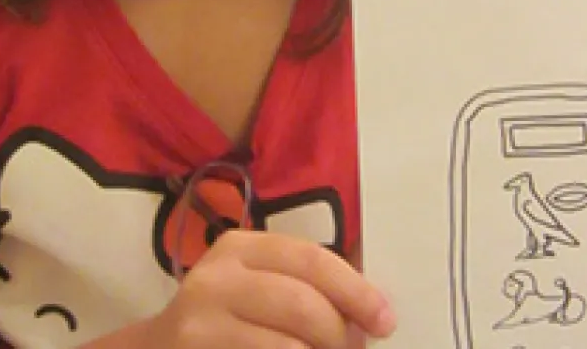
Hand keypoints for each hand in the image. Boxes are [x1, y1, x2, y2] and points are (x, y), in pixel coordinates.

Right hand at [138, 229, 395, 348]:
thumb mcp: (259, 285)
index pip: (312, 260)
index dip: (357, 291)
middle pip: (302, 306)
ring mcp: (200, 323)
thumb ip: (306, 287)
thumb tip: (373, 310)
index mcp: (241, 248)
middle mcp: (216, 278)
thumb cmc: (226, 318)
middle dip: (339, 335)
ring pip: (289, 346)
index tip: (386, 322)